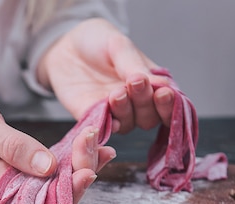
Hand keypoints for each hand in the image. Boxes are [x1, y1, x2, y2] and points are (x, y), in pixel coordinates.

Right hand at [0, 91, 114, 203]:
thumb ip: (14, 147)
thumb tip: (49, 168)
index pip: (43, 197)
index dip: (71, 185)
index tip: (91, 165)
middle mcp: (8, 190)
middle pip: (54, 194)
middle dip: (81, 172)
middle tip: (101, 146)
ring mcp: (13, 181)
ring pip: (54, 183)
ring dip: (80, 167)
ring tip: (105, 148)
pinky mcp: (17, 170)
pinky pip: (48, 172)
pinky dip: (69, 160)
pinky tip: (90, 148)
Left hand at [37, 18, 174, 133]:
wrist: (65, 46)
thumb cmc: (97, 42)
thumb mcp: (119, 46)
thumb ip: (134, 65)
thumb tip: (157, 84)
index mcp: (151, 83)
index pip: (168, 102)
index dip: (169, 103)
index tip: (162, 92)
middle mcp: (136, 103)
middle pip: (150, 117)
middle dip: (145, 103)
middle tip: (135, 84)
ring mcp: (115, 113)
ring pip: (129, 124)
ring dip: (126, 110)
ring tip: (116, 93)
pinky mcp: (93, 118)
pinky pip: (104, 130)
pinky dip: (108, 128)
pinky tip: (110, 121)